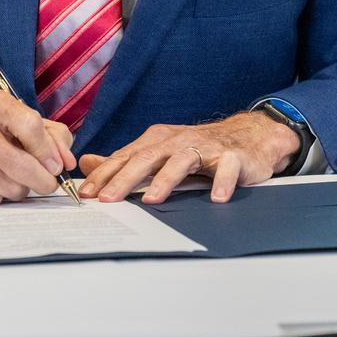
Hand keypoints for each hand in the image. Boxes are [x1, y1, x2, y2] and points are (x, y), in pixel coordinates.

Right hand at [0, 89, 76, 205]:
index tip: (57, 166)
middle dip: (42, 180)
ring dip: (20, 189)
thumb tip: (67, 163)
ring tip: (12, 177)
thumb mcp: (24, 121)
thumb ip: (54, 137)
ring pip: (9, 187)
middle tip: (48, 183)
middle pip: (21, 163)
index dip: (48, 151)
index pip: (30, 125)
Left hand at [77, 112, 299, 204]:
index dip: (105, 175)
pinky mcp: (232, 157)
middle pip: (148, 158)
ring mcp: (206, 148)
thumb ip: (124, 160)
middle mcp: (178, 141)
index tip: (87, 193)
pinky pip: (226, 169)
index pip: (126, 157)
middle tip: (108, 199)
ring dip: (165, 180)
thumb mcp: (160, 152)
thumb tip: (86, 163)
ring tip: (151, 200)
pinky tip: (216, 198)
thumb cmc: (200, 148)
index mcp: (158, 141)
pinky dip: (221, 182)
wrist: (249, 136)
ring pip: (182, 161)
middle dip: (125, 178)